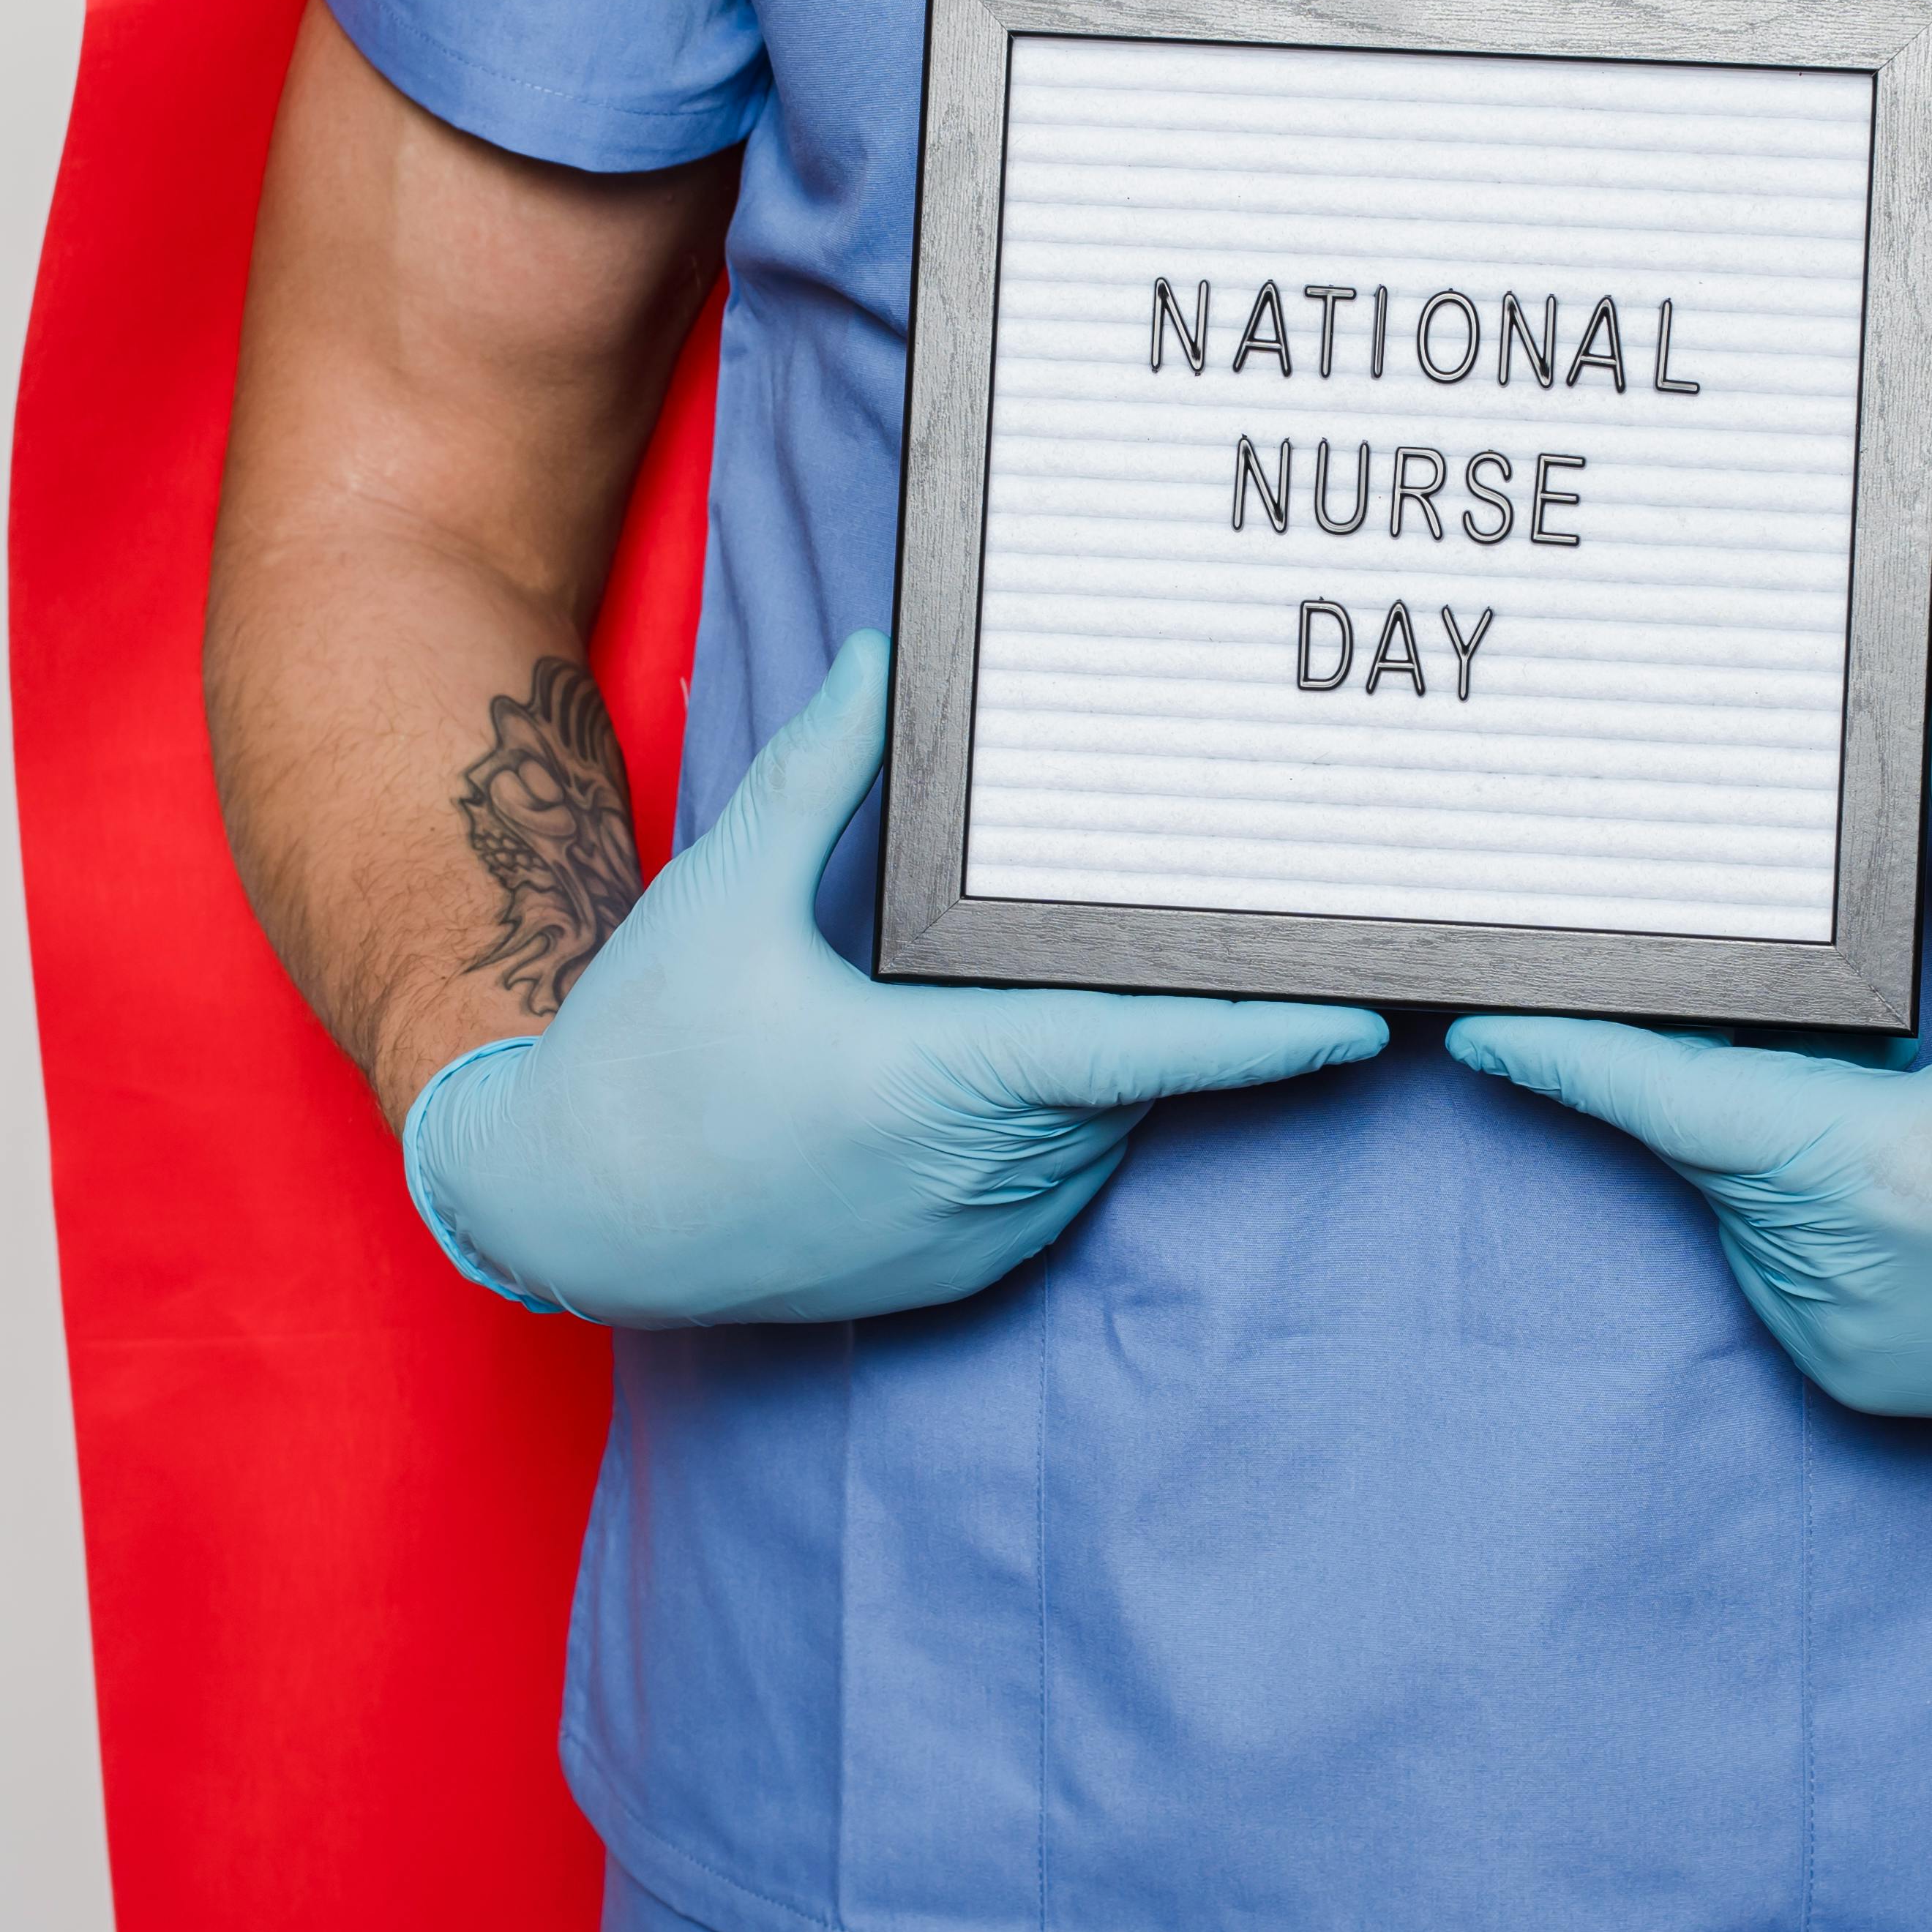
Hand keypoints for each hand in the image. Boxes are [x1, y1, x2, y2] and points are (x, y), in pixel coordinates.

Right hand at [402, 634, 1388, 1326]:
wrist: (565, 1212)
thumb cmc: (639, 1054)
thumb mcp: (726, 893)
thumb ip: (823, 773)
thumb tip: (884, 659)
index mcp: (934, 1082)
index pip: (1146, 1050)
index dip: (1267, 1032)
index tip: (1366, 1016)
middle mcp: (976, 1174)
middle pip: (1131, 1070)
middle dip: (1174, 997)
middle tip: (1235, 918)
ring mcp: (975, 1234)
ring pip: (1101, 1120)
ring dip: (1107, 1051)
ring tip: (1074, 970)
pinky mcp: (962, 1271)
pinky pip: (1058, 1172)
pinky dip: (1060, 1109)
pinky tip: (1004, 1047)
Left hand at [1447, 697, 1931, 1422]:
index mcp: (1882, 1167)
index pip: (1673, 1098)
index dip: (1566, 1061)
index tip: (1471, 1032)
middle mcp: (1842, 1271)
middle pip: (1711, 1137)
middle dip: (1724, 1067)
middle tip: (1823, 1029)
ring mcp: (1844, 1343)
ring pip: (1743, 1202)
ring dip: (1779, 1140)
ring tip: (1918, 1112)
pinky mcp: (1860, 1386)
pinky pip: (1783, 1268)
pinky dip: (1811, 1210)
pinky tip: (1918, 1184)